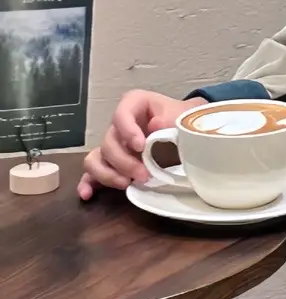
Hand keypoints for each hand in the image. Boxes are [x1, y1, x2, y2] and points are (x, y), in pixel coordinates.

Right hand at [77, 90, 192, 199]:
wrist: (184, 129)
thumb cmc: (179, 118)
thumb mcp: (181, 114)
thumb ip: (170, 119)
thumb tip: (155, 124)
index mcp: (134, 104)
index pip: (121, 115)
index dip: (127, 131)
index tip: (141, 146)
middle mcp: (119, 124)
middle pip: (108, 142)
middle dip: (124, 162)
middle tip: (143, 175)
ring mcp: (113, 144)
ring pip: (95, 159)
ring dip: (108, 174)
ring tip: (126, 184)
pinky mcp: (110, 162)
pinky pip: (92, 172)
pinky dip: (87, 183)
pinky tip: (88, 194)